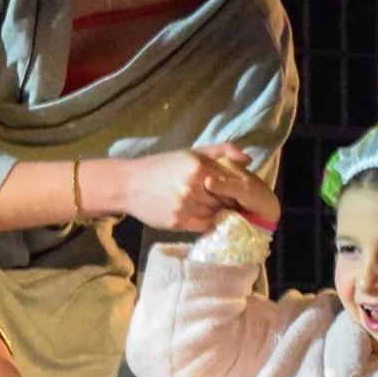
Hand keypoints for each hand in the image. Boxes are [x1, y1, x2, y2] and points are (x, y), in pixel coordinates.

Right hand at [119, 146, 279, 232]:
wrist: (129, 184)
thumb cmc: (161, 166)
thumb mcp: (190, 152)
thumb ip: (221, 151)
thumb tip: (248, 159)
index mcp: (199, 167)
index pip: (231, 182)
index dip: (236, 188)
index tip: (239, 191)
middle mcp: (194, 187)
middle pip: (224, 200)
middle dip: (228, 201)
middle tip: (227, 201)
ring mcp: (185, 206)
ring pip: (214, 214)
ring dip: (216, 212)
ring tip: (210, 207)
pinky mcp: (177, 222)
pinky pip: (202, 225)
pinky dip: (205, 222)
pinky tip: (199, 215)